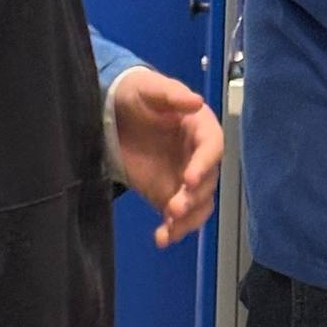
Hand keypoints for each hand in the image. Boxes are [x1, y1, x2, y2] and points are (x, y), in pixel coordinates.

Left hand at [110, 67, 223, 249]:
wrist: (114, 114)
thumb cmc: (137, 95)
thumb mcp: (149, 88)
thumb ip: (171, 94)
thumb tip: (197, 101)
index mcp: (201, 128)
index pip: (212, 147)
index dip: (204, 164)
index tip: (189, 178)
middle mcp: (199, 157)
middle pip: (207, 182)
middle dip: (193, 197)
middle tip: (174, 208)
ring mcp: (184, 179)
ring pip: (198, 205)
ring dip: (187, 220)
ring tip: (168, 229)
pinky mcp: (168, 195)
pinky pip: (178, 218)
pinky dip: (173, 230)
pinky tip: (162, 238)